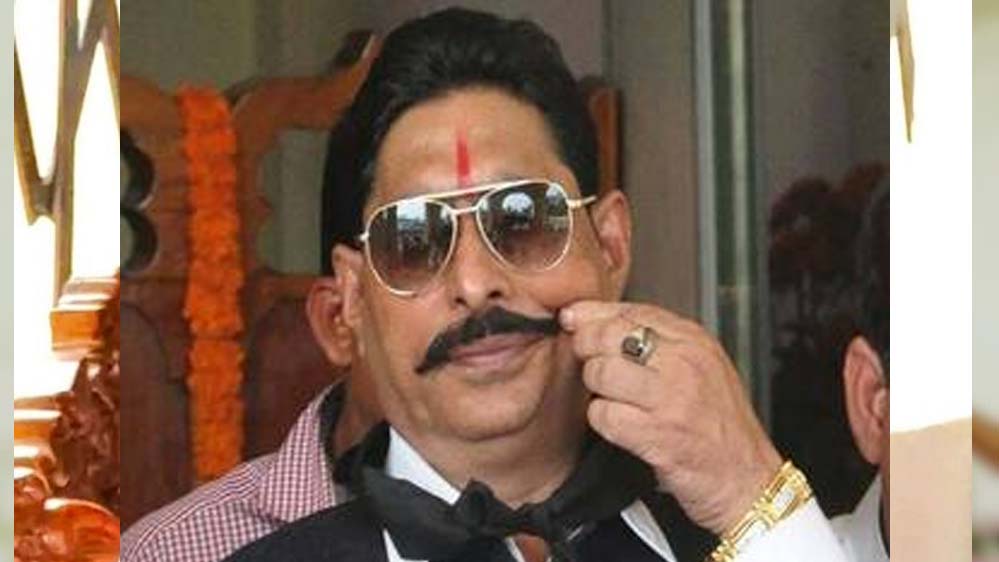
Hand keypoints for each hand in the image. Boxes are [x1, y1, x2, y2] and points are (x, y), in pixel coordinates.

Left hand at [560, 300, 782, 534]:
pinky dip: (603, 422)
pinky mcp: (657, 434)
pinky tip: (622, 426)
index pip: (629, 310)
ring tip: (615, 401)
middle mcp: (684, 362)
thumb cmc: (720, 426)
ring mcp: (672, 397)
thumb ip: (656, 340)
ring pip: (600, 372)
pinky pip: (602, 415)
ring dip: (596, 390)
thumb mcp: (701, 367)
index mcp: (694, 341)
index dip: (593, 315)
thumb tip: (594, 316)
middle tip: (593, 366)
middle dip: (588, 349)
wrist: (747, 478)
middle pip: (608, 336)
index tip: (575, 322)